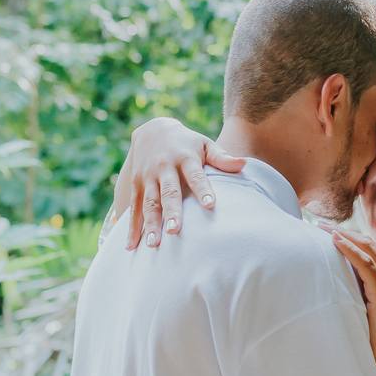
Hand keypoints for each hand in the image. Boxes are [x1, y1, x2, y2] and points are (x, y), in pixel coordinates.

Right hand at [113, 118, 244, 249]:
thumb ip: (222, 158)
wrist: (152, 130)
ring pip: (148, 203)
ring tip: (154, 245)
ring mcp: (147, 177)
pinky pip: (133, 208)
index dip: (203, 190)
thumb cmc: (187, 143)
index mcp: (185, 158)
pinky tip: (132, 246)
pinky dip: (132, 228)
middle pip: (168, 192)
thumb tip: (244, 164)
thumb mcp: (205, 144)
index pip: (196, 175)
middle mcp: (164, 168)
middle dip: (171, 211)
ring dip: (150, 223)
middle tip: (174, 231)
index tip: (210, 205)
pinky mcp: (135, 186)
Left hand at [329, 228, 375, 375]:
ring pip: (367, 248)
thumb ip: (360, 288)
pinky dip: (349, 250)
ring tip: (323, 229)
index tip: (328, 230)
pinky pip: (366, 265)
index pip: (371, 247)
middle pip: (368, 243)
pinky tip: (335, 242)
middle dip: (344, 231)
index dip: (350, 236)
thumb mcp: (368, 305)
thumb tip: (336, 274)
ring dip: (343, 236)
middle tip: (320, 225)